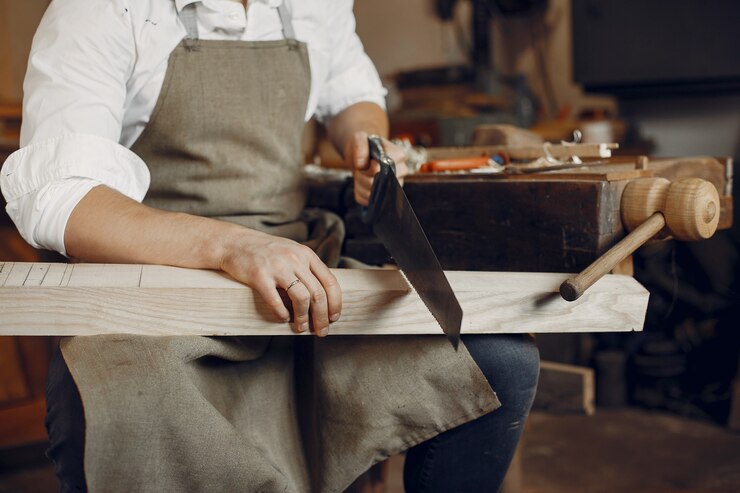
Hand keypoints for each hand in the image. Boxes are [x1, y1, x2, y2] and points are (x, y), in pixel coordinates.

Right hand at [219, 228, 340, 336]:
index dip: (335, 303)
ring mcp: (277, 267)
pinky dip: (282, 314)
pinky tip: (283, 319)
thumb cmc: (266, 251)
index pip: (330, 282)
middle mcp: (295, 259)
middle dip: (322, 317)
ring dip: (303, 318)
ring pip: (301, 298)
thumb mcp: (292, 252)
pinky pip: (276, 301)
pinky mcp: (259, 276)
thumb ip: (307, 268)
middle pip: (318, 294)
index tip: (334, 317)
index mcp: (306, 254)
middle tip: (322, 331)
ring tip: (301, 328)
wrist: (235, 242)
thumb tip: (324, 296)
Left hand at [344, 131, 408, 205]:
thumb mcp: (359, 139)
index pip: (386, 167)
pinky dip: (359, 192)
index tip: (368, 160)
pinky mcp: (385, 196)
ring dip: (359, 184)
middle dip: (362, 175)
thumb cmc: (364, 145)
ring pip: (373, 193)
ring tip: (359, 174)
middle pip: (379, 182)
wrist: (362, 156)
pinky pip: (367, 200)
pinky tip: (360, 183)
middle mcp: (401, 172)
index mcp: (399, 155)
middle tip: (360, 168)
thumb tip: (361, 164)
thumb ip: (359, 146)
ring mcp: (394, 185)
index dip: (371, 166)